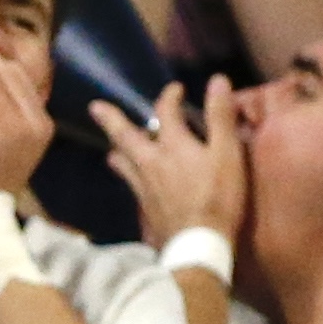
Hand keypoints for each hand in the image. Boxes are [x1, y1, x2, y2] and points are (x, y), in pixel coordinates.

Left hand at [93, 77, 246, 256]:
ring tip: (111, 148)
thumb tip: (217, 80)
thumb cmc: (217, 196)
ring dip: (117, 150)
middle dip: (111, 119)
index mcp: (171, 145)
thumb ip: (220, 116)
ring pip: (122, 163)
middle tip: (95, 107)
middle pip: (125, 136)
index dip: (169, 96)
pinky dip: (129, 175)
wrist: (197, 243)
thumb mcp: (227, 153)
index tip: (175, 89)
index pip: (165, 111)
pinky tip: (133, 181)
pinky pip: (130, 184)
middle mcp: (149, 162)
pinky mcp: (144, 208)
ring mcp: (142, 186)